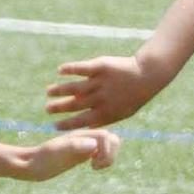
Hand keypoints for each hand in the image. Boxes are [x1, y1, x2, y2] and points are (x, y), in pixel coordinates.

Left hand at [18, 129, 121, 180]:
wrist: (30, 164)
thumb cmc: (41, 159)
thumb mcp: (57, 153)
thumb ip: (74, 147)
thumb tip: (93, 145)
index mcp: (80, 135)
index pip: (106, 137)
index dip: (106, 151)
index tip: (92, 163)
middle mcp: (84, 139)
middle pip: (112, 139)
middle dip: (111, 153)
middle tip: (96, 165)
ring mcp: (84, 146)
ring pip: (109, 145)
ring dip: (109, 157)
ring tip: (95, 167)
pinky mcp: (82, 154)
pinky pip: (102, 152)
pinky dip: (104, 160)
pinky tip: (92, 167)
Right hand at [46, 56, 164, 129]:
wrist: (146, 75)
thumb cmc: (132, 96)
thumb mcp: (120, 112)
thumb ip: (103, 119)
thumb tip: (87, 127)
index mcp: (105, 112)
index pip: (81, 121)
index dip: (67, 124)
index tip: (54, 126)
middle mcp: (100, 98)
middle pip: (75, 104)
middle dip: (59, 108)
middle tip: (47, 109)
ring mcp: (100, 82)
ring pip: (75, 87)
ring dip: (59, 90)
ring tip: (48, 91)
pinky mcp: (100, 66)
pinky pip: (81, 68)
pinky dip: (70, 69)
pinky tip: (60, 70)